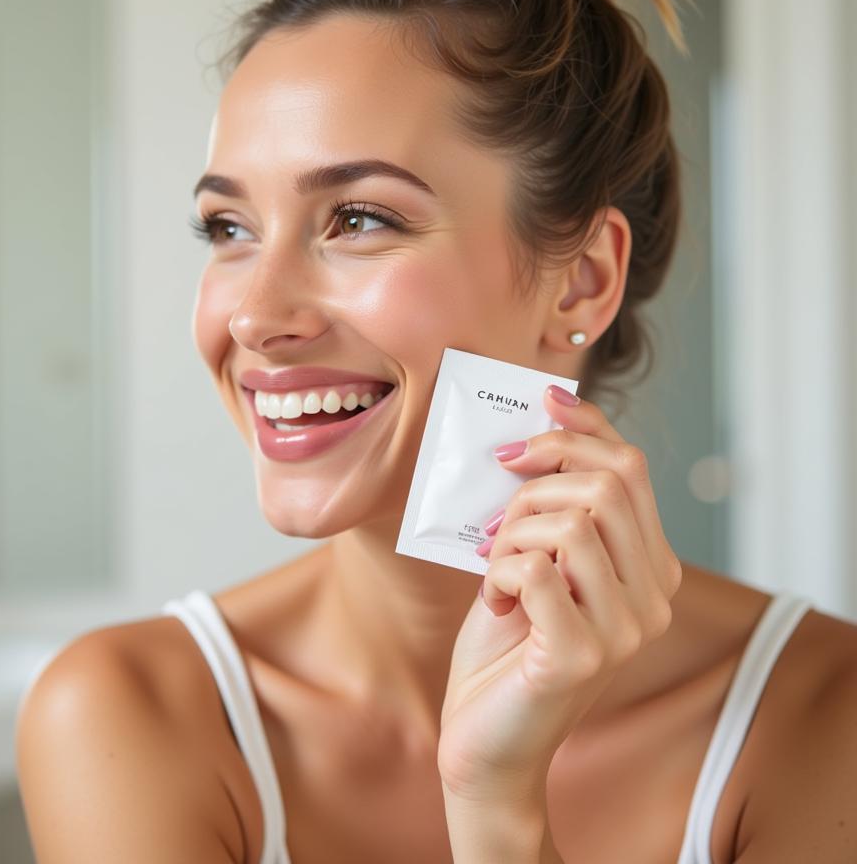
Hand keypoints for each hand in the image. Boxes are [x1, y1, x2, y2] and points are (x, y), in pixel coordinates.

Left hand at [437, 386, 682, 802]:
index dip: (584, 427)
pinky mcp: (583, 655)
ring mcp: (625, 629)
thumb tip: (545, 418)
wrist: (485, 738)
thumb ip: (554, 504)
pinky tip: (493, 602)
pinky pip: (537, 567)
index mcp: (650, 567)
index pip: (630, 468)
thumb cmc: (506, 640)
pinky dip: (500, 571)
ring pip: (571, 521)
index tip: (542, 402)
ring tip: (496, 571)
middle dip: (534, 485)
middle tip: (497, 524)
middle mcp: (654, 597)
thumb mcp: (534, 556)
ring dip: (511, 535)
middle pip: (606, 484)